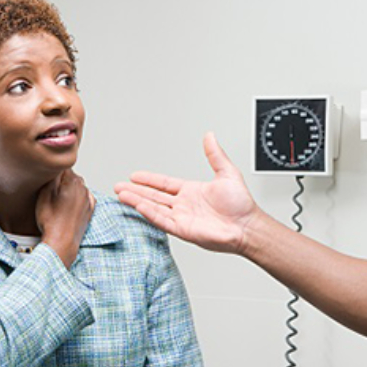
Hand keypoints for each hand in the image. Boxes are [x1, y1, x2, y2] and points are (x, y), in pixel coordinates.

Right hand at [36, 169, 94, 267]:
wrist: (62, 242)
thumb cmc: (51, 221)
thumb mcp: (44, 193)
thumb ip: (52, 176)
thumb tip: (55, 165)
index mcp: (73, 181)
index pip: (62, 167)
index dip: (52, 173)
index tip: (47, 181)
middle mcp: (84, 188)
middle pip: (71, 176)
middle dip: (61, 181)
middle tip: (50, 193)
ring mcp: (88, 199)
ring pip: (77, 187)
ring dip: (69, 190)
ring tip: (58, 202)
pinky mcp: (89, 210)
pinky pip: (83, 198)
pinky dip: (76, 198)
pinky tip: (67, 205)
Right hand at [115, 133, 258, 253]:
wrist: (246, 226)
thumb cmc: (241, 205)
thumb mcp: (227, 173)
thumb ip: (215, 155)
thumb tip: (210, 137)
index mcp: (192, 191)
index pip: (165, 184)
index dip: (149, 180)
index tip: (135, 176)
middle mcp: (184, 205)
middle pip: (154, 196)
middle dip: (136, 190)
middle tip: (119, 186)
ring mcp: (182, 218)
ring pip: (154, 207)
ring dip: (137, 200)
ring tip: (121, 195)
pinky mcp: (183, 230)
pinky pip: (161, 220)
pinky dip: (149, 212)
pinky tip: (137, 205)